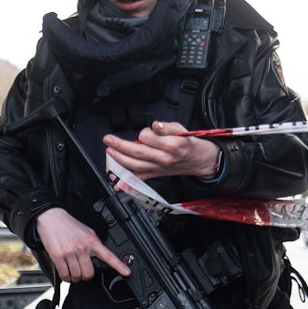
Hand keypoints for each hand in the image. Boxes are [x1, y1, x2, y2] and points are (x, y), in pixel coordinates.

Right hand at [34, 207, 129, 282]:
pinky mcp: (58, 256)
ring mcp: (70, 252)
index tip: (127, 273)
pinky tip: (66, 273)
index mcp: (92, 241)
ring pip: (77, 276)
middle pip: (89, 274)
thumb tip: (100, 256)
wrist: (51, 217)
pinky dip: (66, 277)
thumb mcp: (87, 232)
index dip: (119, 266)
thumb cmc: (68, 225)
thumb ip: (94, 244)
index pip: (109, 256)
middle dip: (86, 277)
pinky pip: (64, 274)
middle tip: (83, 273)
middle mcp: (82, 247)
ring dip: (75, 278)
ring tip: (73, 272)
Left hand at [104, 121, 220, 180]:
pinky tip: (116, 183)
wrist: (199, 160)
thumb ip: (167, 127)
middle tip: (108, 140)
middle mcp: (163, 158)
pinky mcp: (156, 174)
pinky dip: (127, 182)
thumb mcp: (181, 128)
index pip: (147, 137)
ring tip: (109, 153)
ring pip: (135, 165)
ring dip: (118, 160)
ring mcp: (158, 168)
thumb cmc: (188, 143)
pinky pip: (139, 179)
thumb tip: (155, 125)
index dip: (143, 132)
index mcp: (170, 145)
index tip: (147, 132)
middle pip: (137, 152)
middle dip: (119, 146)